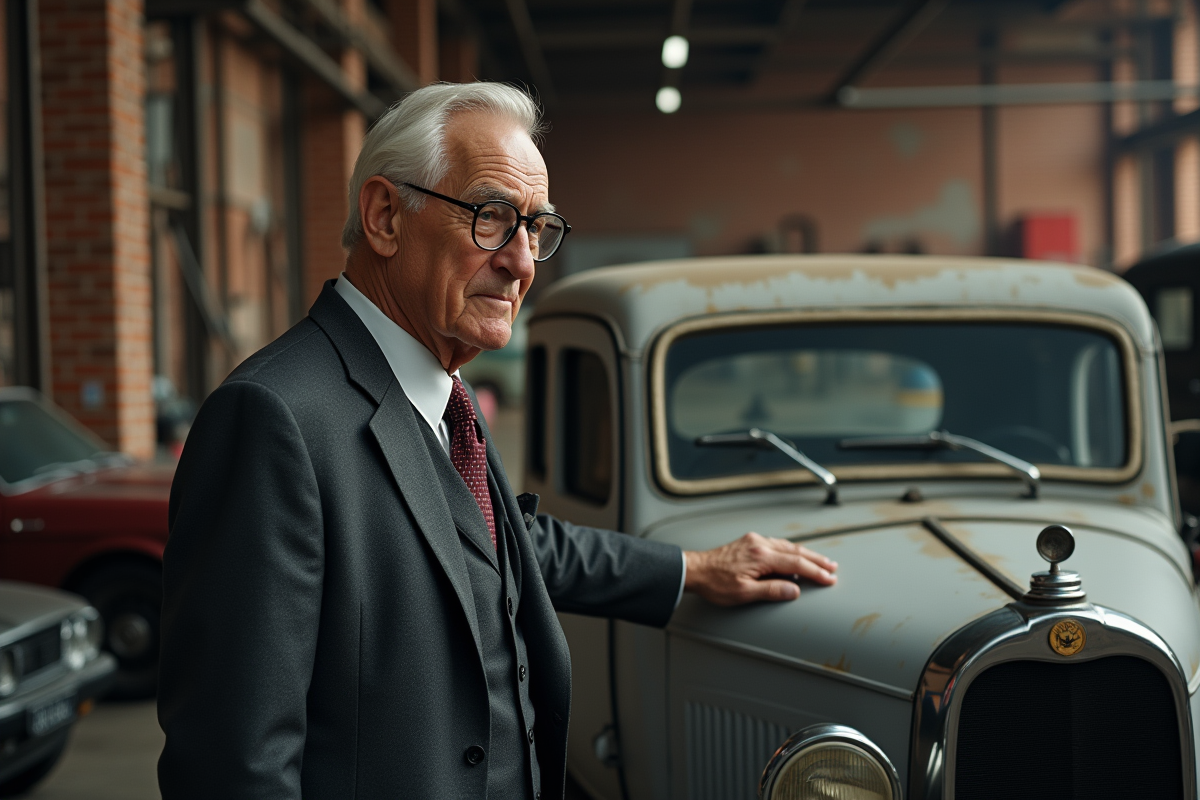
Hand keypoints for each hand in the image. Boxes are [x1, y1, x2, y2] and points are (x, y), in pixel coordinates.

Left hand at [683, 532, 837, 605]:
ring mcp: (754, 541)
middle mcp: (759, 544)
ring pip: (787, 545)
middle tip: (832, 567)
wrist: (694, 570)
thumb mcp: (744, 593)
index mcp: (761, 556)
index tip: (829, 578)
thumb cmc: (715, 583)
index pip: (796, 564)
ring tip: (819, 561)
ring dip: (805, 554)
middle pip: (795, 551)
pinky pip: (776, 544)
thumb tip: (794, 589)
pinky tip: (793, 555)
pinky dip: (790, 550)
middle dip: (816, 559)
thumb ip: (771, 590)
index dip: (815, 572)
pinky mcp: (748, 542)